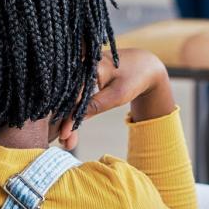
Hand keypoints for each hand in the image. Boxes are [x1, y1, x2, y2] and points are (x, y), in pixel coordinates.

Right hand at [55, 49, 173, 150]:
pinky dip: (73, 112)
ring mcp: (79, 71)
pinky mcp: (81, 78)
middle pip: (66, 97)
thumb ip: (95, 105)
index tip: (64, 134)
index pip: (72, 94)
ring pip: (68, 99)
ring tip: (67, 141)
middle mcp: (79, 65)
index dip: (67, 115)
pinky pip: (73, 96)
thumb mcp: (117, 94)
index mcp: (87, 66)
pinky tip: (70, 128)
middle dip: (64, 121)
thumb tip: (74, 120)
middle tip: (65, 143)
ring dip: (67, 119)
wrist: (144, 65)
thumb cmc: (134, 77)